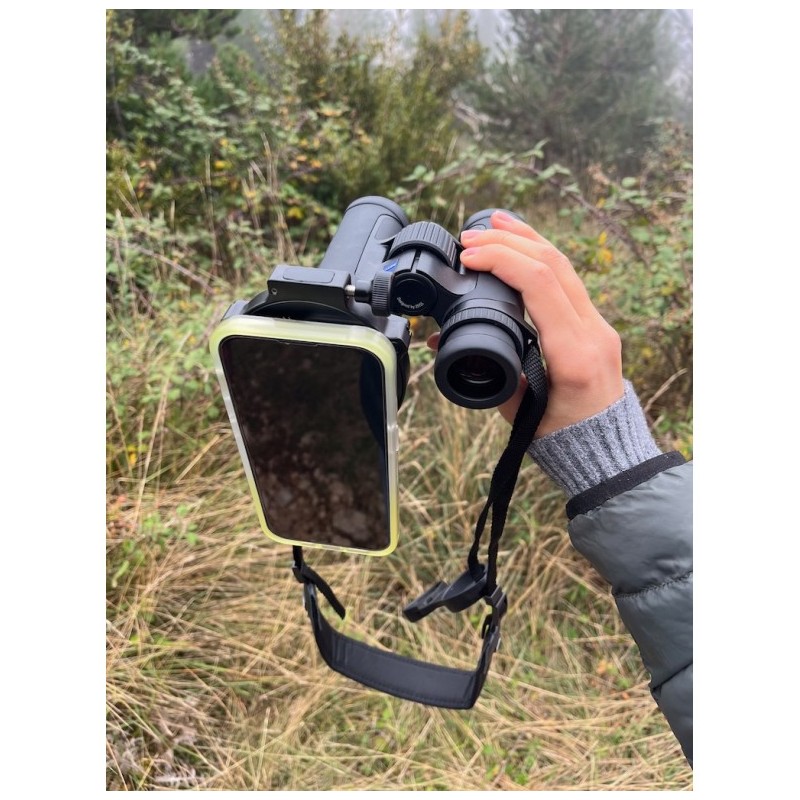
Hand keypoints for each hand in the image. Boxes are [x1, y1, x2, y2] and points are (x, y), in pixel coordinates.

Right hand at [429, 211, 623, 436]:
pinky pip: (569, 280)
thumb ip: (487, 370)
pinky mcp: (596, 325)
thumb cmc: (561, 440)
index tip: (468, 258)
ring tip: (495, 221)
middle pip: (553, 263)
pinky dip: (541, 258)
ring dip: (526, 239)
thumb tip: (444, 345)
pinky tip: (523, 246)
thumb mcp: (518, 409)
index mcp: (573, 352)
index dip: (501, 260)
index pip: (539, 283)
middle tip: (469, 237)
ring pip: (564, 265)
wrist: (608, 454)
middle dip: (508, 241)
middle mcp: (593, 331)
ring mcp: (599, 325)